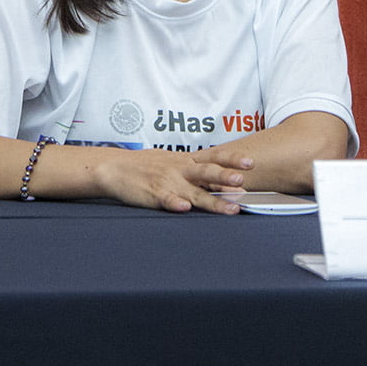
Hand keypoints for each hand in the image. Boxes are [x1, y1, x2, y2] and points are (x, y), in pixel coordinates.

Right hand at [90, 147, 252, 214]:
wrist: (116, 167)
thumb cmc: (148, 167)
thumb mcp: (175, 164)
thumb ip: (201, 173)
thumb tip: (230, 183)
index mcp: (187, 161)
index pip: (214, 157)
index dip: (233, 159)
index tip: (250, 162)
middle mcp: (180, 169)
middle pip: (207, 172)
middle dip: (225, 176)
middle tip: (242, 181)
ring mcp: (168, 182)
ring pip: (194, 192)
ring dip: (212, 200)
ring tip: (229, 207)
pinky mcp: (154, 194)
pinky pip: (166, 199)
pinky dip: (175, 203)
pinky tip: (184, 208)